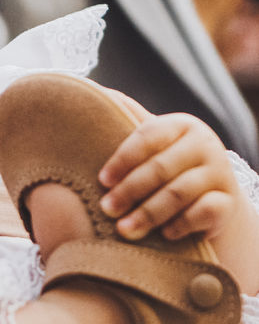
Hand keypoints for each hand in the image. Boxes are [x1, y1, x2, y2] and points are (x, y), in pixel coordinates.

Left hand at [97, 107, 239, 241]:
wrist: (212, 200)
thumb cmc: (170, 167)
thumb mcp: (153, 144)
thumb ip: (129, 119)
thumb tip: (95, 89)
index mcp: (182, 125)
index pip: (148, 136)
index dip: (122, 159)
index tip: (102, 180)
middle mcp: (205, 145)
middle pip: (161, 168)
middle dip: (130, 190)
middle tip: (107, 209)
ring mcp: (220, 173)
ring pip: (179, 193)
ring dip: (148, 214)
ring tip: (124, 229)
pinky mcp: (229, 202)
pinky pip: (203, 212)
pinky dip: (180, 224)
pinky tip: (163, 234)